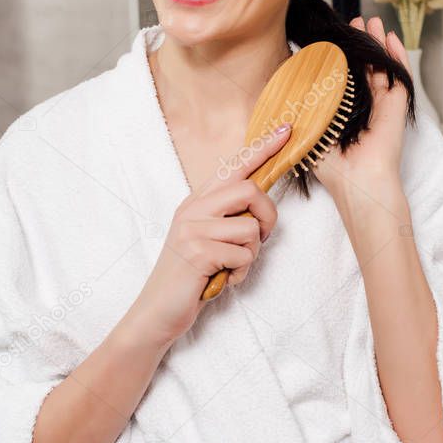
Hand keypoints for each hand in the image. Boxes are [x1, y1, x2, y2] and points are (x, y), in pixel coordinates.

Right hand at [133, 125, 292, 346]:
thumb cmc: (191, 276)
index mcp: (197, 201)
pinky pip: (243, 254)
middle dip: (267, 217)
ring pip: (250, 227)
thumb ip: (228, 217)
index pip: (233, 166)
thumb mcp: (207, 239)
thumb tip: (260, 201)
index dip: (262, 148)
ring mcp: (193, 229)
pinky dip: (242, 272)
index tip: (286, 130)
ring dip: (252, 253)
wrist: (157, 311)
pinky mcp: (197, 252)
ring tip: (234, 266)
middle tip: (260, 238)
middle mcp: (193, 209)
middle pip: (249, 189)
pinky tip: (225, 280)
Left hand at [313, 15, 411, 201]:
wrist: (358, 180)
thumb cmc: (330, 164)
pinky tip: (391, 38)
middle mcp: (363, 108)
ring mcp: (382, 105)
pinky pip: (400, 74)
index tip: (330, 39)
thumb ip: (299, 107)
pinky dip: (397, 55)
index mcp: (341, 114)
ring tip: (373, 21)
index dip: (337, 58)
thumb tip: (285, 83)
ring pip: (381, 67)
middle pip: (363, 68)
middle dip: (359, 44)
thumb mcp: (306, 129)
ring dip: (377, 43)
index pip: (340, 79)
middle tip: (354, 22)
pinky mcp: (397, 105)